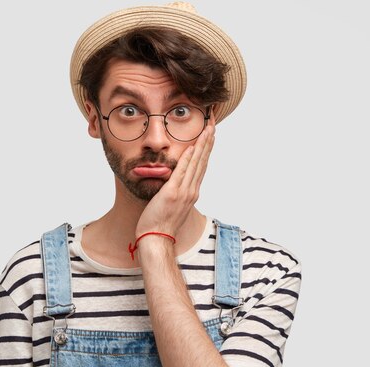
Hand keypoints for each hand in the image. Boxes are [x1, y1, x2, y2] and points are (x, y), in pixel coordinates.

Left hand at [135, 110, 215, 237]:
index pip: (201, 166)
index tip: (210, 135)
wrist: (156, 239)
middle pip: (203, 162)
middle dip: (208, 142)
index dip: (206, 150)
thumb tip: (171, 183)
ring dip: (202, 146)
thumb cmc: (160, 224)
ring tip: (208, 130)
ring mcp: (183, 192)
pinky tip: (191, 147)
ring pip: (196, 164)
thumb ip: (174, 192)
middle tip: (213, 125)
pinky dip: (187, 159)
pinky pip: (181, 173)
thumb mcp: (170, 205)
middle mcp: (191, 191)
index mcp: (191, 193)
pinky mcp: (172, 194)